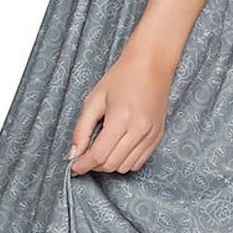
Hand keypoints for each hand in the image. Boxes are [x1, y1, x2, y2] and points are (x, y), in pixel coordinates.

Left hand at [67, 46, 174, 176]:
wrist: (151, 65)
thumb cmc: (121, 77)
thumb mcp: (94, 99)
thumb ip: (81, 128)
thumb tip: (74, 154)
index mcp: (121, 118)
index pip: (98, 155)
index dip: (82, 164)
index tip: (74, 166)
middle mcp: (139, 129)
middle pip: (111, 164)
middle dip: (94, 165)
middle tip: (85, 156)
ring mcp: (151, 134)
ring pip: (125, 167)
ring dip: (109, 164)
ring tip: (101, 150)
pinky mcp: (158, 136)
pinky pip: (139, 162)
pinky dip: (125, 162)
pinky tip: (117, 149)